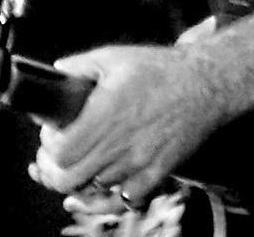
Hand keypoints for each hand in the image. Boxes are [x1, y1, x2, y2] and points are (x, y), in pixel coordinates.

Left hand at [32, 45, 225, 206]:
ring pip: (95, 189)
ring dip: (85, 177)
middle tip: (60, 154)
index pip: (61, 152)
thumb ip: (80, 65)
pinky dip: (114, 190)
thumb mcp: (114, 56)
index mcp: (104, 114)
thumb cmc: (159, 69)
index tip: (52, 133)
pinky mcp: (157, 172)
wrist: (204, 84)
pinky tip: (113, 172)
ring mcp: (139, 162)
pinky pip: (127, 197)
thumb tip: (57, 71)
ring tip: (86, 159)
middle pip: (71, 179)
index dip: (49, 146)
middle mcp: (119, 144)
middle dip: (57, 169)